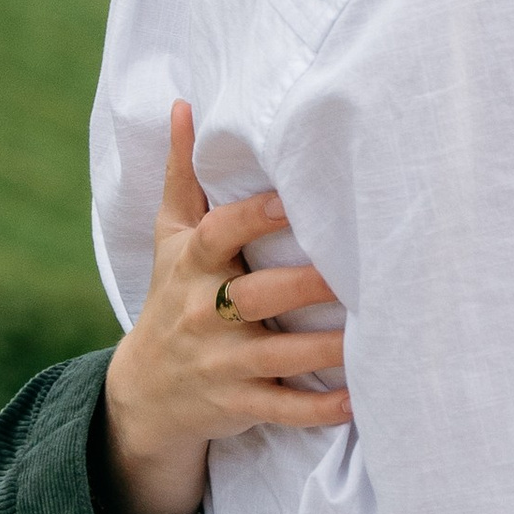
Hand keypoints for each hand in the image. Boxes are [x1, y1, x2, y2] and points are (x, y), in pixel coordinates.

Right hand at [99, 101, 348, 513]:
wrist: (144, 390)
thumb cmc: (172, 293)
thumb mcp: (169, 235)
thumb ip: (182, 173)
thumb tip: (184, 105)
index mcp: (191, 265)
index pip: (219, 234)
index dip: (255, 217)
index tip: (295, 198)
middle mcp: (203, 313)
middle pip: (253, 296)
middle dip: (302, 286)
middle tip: (353, 269)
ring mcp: (222, 363)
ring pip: (276, 357)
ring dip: (324, 349)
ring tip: (369, 332)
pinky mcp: (239, 403)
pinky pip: (282, 408)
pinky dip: (318, 408)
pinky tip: (357, 398)